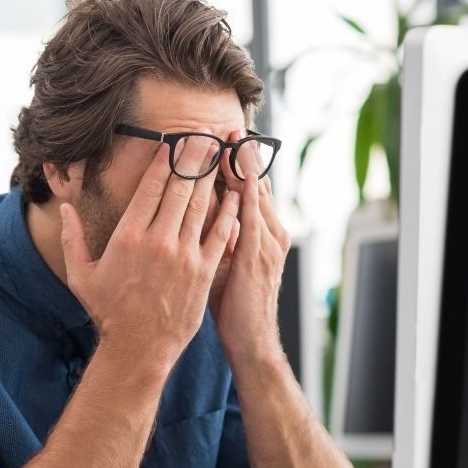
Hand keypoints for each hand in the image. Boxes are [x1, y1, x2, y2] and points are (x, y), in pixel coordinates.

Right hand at [59, 134, 239, 372]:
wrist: (139, 348)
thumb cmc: (108, 312)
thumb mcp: (81, 275)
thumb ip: (71, 238)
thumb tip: (65, 207)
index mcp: (128, 236)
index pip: (151, 186)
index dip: (165, 160)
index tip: (173, 141)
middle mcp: (158, 240)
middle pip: (181, 188)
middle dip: (194, 157)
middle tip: (204, 134)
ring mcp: (184, 255)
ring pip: (202, 205)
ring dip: (212, 176)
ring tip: (220, 153)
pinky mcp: (203, 271)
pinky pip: (220, 233)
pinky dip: (229, 211)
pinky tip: (235, 194)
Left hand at [208, 131, 290, 365]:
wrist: (251, 341)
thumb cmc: (235, 306)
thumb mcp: (226, 264)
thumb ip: (218, 237)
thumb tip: (198, 216)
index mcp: (262, 234)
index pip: (249, 189)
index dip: (237, 164)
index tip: (222, 139)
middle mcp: (270, 233)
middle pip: (255, 185)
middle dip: (242, 155)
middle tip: (228, 126)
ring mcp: (267, 244)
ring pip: (255, 195)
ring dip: (244, 166)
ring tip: (233, 138)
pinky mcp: (258, 257)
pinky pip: (251, 218)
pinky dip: (245, 195)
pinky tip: (237, 176)